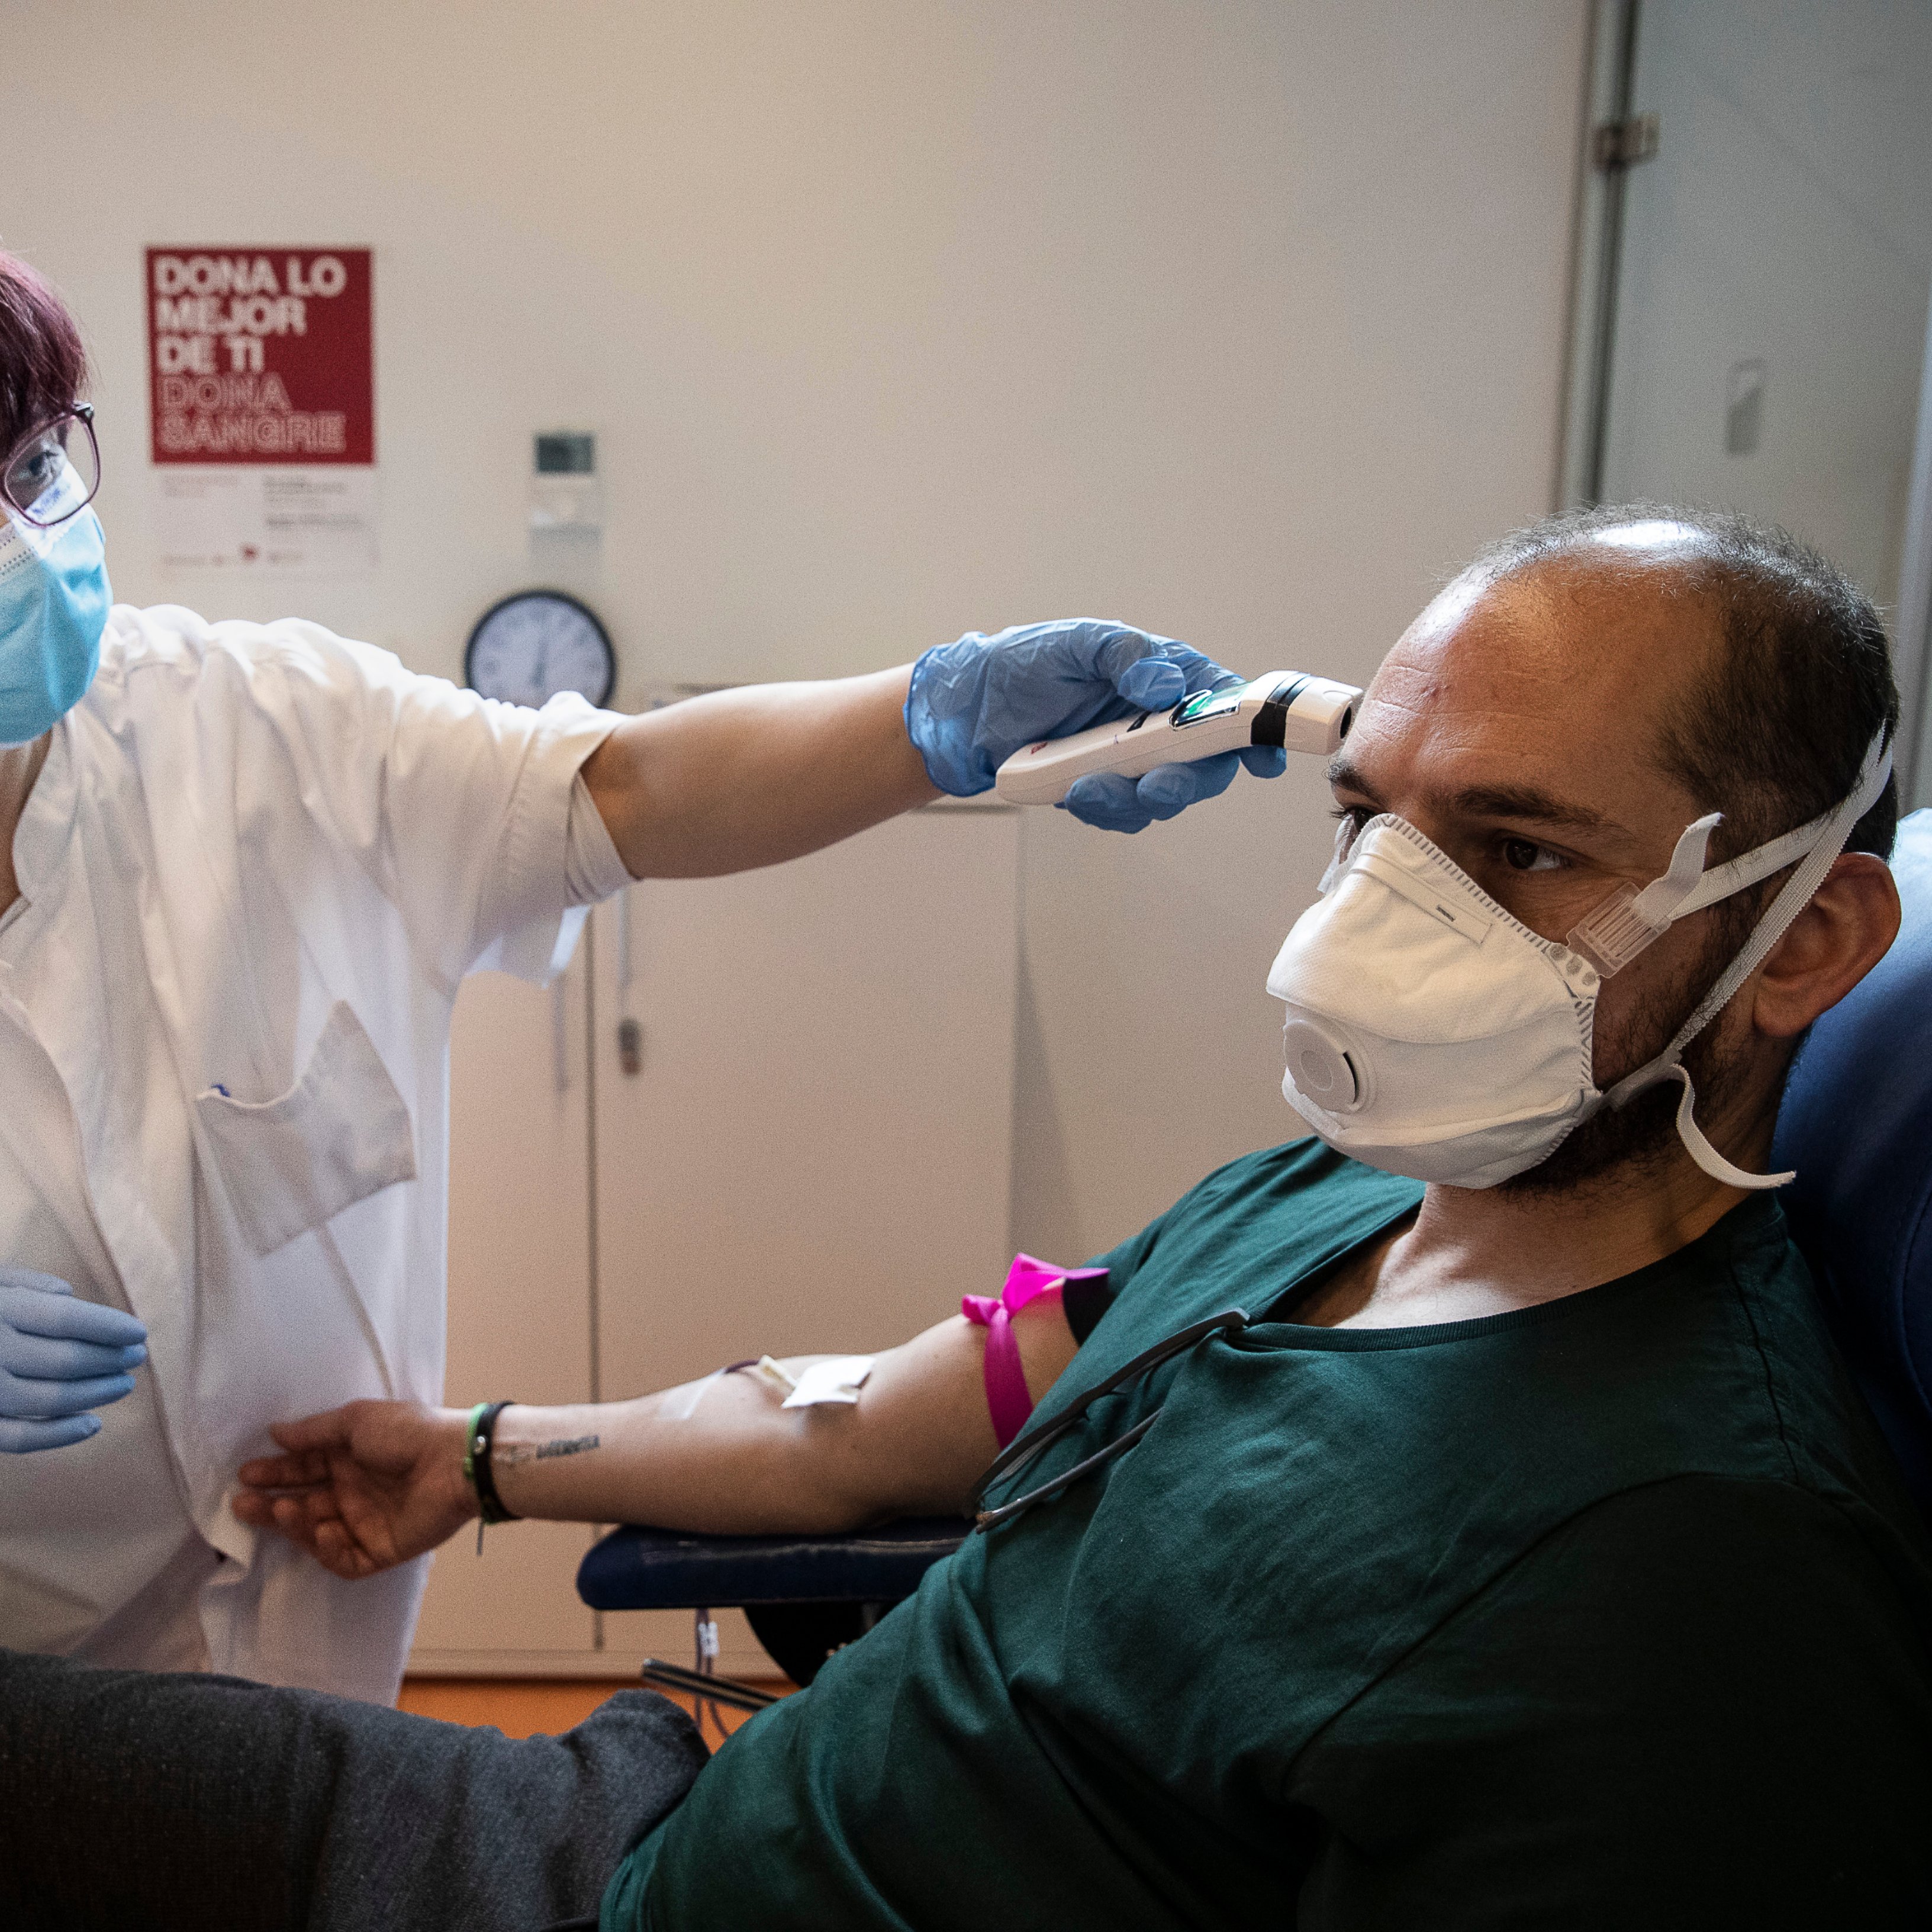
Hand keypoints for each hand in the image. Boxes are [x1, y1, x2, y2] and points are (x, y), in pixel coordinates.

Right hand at [0, 1268, 147, 1453]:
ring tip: (123, 1384)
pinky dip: (60, 1435)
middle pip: (66, 1359)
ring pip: (51, 1399)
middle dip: (109, 1359)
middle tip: (138, 1357)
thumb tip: (67, 1297)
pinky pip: (21, 1438)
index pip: (67, 1318)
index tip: (139, 1332)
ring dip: (95, 1394)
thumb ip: (23, 1284)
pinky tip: (91, 1425)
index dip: (108, 1327)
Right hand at [233, 1401, 475, 1579]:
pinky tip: (325, 1529)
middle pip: (303, 1503)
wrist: (454, 1462)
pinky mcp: (381, 1550)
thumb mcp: (357, 1421)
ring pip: (317, 1532)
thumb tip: (275, 1431)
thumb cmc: (407, 1433)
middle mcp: (354, 1491)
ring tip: (280, 1509)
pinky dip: (329, 1549)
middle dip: (271, 1504)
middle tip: (241, 1503)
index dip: (275, 1472)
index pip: (303, 1469)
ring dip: (295, 1524)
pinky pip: (345, 1558)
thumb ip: (315, 1432)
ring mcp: (366, 1523)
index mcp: (350, 1458)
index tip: (246, 1474)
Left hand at [904, 619, 1286, 830]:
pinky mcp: (1105, 790)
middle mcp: (1159, 722)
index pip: (1226, 704)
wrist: (969, 711)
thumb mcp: (1077, 643)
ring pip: (1163, 797)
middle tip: (1156, 787)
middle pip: (1204, 764)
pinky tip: (1072, 793)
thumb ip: (1124, 656)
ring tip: (1085, 786)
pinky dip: (1104, 810)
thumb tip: (1164, 684)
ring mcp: (1132, 761)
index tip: (1261, 758)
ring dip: (1132, 800)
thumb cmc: (1027, 663)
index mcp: (1167, 676)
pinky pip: (1123, 814)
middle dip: (1185, 782)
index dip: (1252, 732)